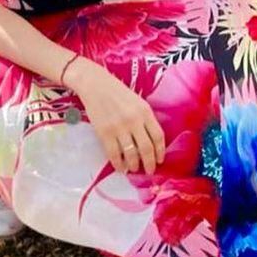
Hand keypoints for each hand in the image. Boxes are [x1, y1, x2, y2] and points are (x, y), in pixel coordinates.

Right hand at [67, 57, 166, 174]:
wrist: (96, 85)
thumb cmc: (118, 93)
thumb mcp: (138, 102)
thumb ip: (146, 119)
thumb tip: (152, 141)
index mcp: (145, 111)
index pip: (158, 136)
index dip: (160, 151)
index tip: (159, 160)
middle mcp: (134, 120)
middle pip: (146, 148)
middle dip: (149, 163)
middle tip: (149, 170)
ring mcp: (119, 127)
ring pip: (131, 154)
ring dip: (134, 165)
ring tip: (133, 169)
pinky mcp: (104, 133)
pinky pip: (114, 154)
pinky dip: (118, 164)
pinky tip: (120, 167)